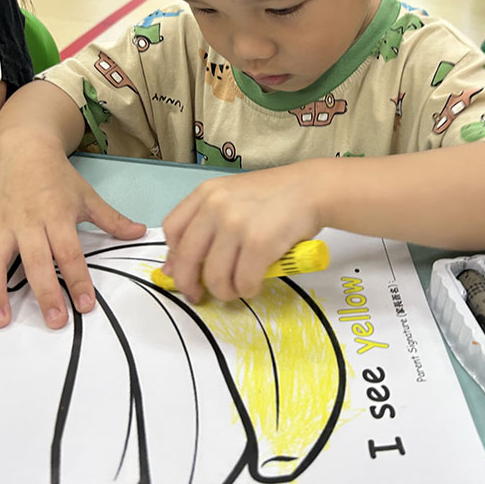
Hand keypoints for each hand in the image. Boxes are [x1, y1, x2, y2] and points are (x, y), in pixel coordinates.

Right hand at [0, 146, 145, 329]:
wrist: (26, 151)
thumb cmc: (58, 177)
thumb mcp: (88, 196)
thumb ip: (112, 219)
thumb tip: (139, 233)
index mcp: (57, 214)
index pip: (69, 252)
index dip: (78, 280)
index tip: (85, 306)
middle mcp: (27, 220)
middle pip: (35, 261)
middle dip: (45, 294)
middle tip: (54, 321)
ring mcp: (1, 223)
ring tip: (1, 320)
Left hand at [162, 160, 326, 302]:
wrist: (312, 188)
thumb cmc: (274, 196)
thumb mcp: (232, 197)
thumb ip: (206, 223)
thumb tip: (177, 266)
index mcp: (206, 193)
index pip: (172, 230)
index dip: (173, 257)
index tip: (182, 271)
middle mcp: (216, 206)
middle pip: (187, 258)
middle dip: (190, 285)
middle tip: (199, 295)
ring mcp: (237, 224)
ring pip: (215, 276)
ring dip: (224, 291)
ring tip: (236, 289)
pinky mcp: (259, 243)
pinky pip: (244, 281)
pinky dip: (248, 289)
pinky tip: (254, 284)